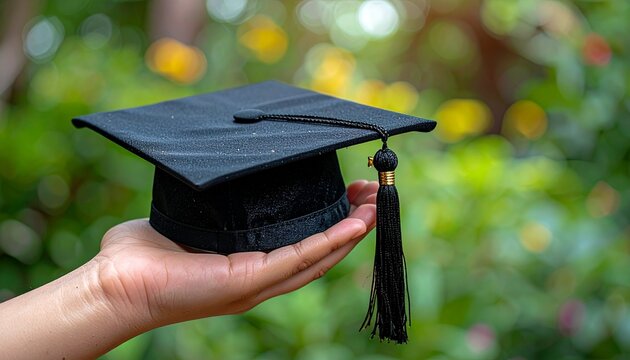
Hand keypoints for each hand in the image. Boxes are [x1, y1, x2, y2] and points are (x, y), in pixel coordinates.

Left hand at [94, 180, 377, 328]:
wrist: (117, 283)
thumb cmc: (143, 254)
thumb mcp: (186, 218)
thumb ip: (207, 203)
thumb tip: (214, 166)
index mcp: (249, 262)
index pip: (301, 242)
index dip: (331, 221)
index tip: (348, 191)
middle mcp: (260, 276)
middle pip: (319, 250)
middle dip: (350, 223)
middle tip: (373, 194)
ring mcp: (257, 282)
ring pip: (317, 257)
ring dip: (349, 232)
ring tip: (374, 206)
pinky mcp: (248, 280)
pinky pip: (297, 259)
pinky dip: (328, 242)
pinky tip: (351, 225)